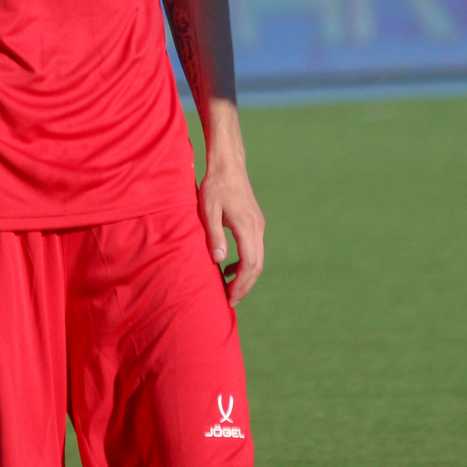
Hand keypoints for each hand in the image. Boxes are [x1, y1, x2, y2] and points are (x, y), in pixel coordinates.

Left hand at [200, 161, 265, 303]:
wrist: (228, 164)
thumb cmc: (214, 185)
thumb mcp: (208, 210)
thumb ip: (214, 236)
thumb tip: (219, 261)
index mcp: (247, 227)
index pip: (249, 264)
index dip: (240, 284)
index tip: (229, 298)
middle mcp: (257, 228)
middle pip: (257, 266)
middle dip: (244, 286)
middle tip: (230, 302)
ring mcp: (258, 225)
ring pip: (258, 259)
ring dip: (245, 276)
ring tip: (228, 289)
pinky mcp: (255, 223)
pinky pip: (254, 249)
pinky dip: (245, 263)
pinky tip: (228, 267)